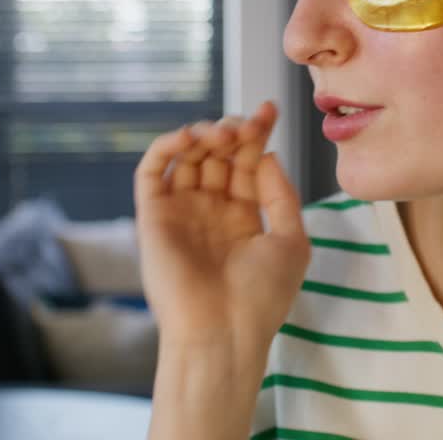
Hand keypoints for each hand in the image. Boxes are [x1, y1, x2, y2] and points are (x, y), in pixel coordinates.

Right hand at [134, 102, 310, 349]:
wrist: (223, 333)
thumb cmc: (262, 297)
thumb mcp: (291, 240)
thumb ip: (281, 193)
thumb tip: (266, 153)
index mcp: (243, 216)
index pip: (247, 162)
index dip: (256, 134)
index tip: (269, 109)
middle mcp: (210, 211)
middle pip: (219, 154)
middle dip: (234, 131)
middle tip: (247, 124)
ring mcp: (181, 212)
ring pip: (187, 156)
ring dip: (204, 134)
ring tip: (223, 134)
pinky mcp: (152, 217)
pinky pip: (151, 172)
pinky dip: (166, 147)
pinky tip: (190, 138)